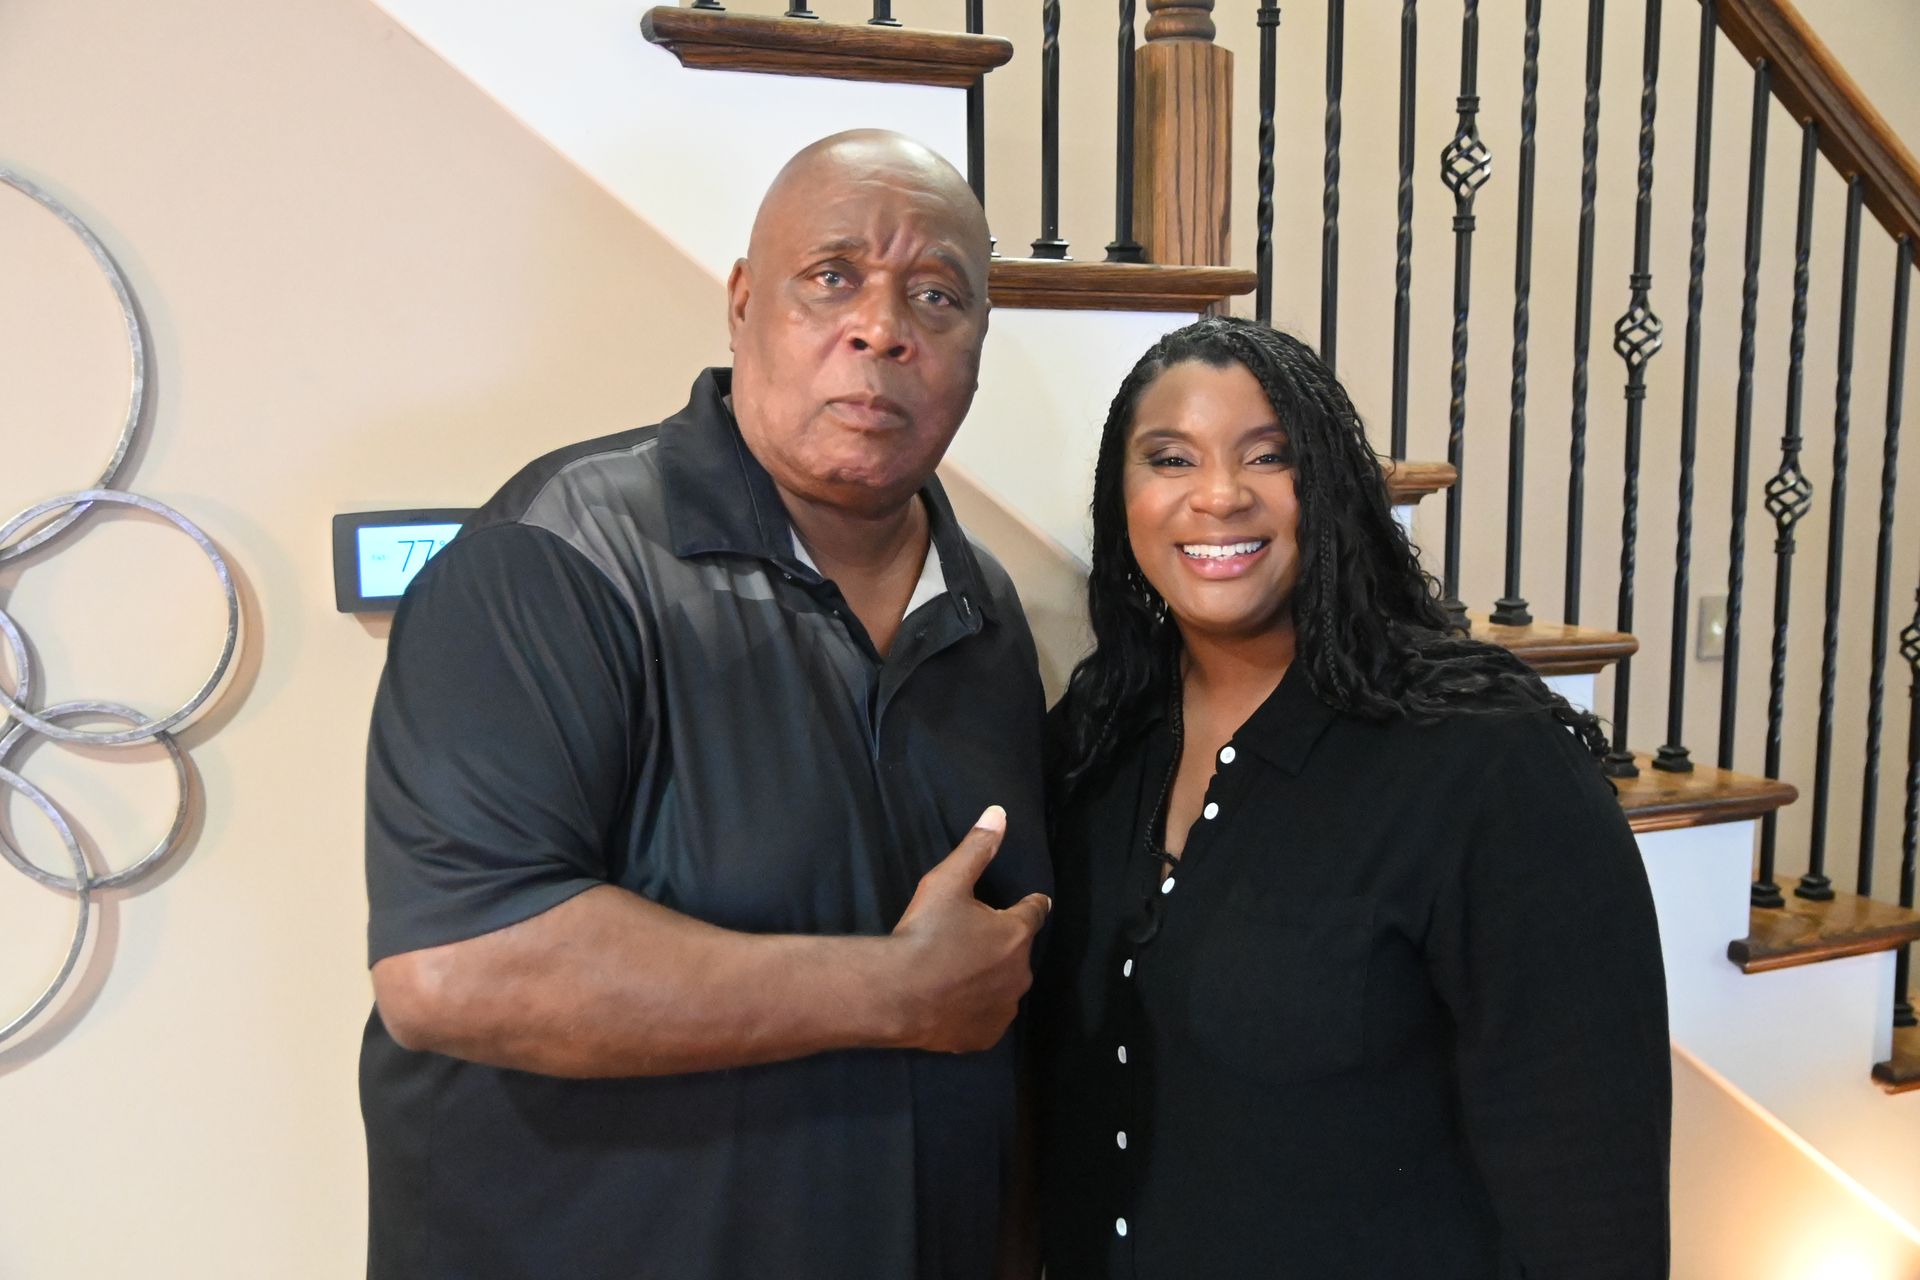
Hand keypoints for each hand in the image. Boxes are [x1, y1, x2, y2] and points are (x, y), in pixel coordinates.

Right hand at [886, 806, 1051, 1053]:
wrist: (896, 993)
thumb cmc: (924, 933)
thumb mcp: (947, 882)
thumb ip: (976, 848)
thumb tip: (999, 814)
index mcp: (1016, 933)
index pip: (1035, 911)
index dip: (1029, 905)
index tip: (1030, 902)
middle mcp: (1020, 972)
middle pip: (1017, 952)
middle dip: (1001, 945)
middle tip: (970, 941)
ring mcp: (1005, 1008)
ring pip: (1004, 987)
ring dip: (991, 979)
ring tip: (960, 974)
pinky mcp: (986, 1037)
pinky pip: (988, 1018)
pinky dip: (977, 1010)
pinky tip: (954, 1003)